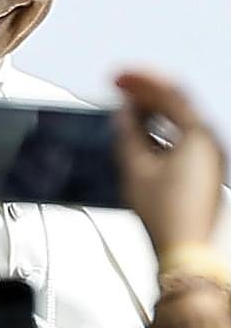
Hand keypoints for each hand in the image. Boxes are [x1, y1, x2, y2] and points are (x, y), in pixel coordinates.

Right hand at [115, 71, 225, 254]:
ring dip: (153, 110)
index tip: (118, 76)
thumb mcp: (135, 168)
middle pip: (178, 104)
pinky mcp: (203, 171)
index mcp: (199, 136)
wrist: (185, 251)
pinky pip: (182, 137)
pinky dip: (160, 128)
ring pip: (180, 120)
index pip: (170, 93)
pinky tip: (142, 132)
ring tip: (126, 107)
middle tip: (120, 87)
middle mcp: (210, 143)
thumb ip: (128, 132)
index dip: (140, 80)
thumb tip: (124, 114)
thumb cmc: (167, 215)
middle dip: (146, 92)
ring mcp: (209, 158)